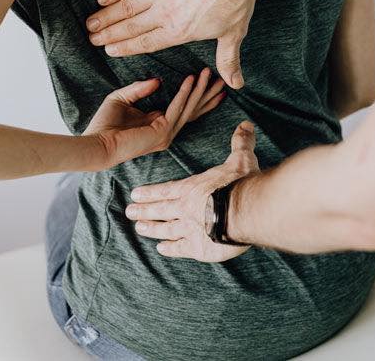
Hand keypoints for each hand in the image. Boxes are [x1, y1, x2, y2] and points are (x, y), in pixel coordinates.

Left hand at [84, 69, 224, 169]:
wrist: (96, 144)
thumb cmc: (104, 125)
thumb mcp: (122, 98)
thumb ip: (139, 89)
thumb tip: (158, 80)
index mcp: (158, 124)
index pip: (184, 109)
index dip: (198, 95)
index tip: (209, 81)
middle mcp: (166, 131)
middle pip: (193, 110)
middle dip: (208, 94)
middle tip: (222, 79)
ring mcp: (166, 134)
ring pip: (189, 108)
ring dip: (200, 90)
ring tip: (209, 73)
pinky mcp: (162, 132)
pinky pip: (176, 108)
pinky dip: (184, 93)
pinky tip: (190, 79)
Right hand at [86, 0, 271, 88]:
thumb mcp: (233, 33)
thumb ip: (227, 60)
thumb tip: (236, 84)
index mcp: (179, 32)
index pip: (146, 43)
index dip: (125, 47)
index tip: (109, 50)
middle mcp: (164, 14)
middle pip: (130, 27)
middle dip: (109, 34)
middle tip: (92, 39)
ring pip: (125, 7)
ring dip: (106, 16)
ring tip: (90, 23)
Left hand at [126, 121, 259, 262]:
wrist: (245, 211)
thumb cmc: (241, 183)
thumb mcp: (241, 159)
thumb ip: (240, 143)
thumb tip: (245, 124)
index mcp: (192, 188)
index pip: (166, 190)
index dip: (150, 193)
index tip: (135, 194)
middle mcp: (186, 208)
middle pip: (160, 209)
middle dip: (143, 210)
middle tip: (129, 212)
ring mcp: (189, 229)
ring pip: (165, 229)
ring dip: (152, 229)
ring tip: (139, 229)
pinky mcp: (198, 247)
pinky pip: (180, 248)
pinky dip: (170, 248)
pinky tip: (161, 248)